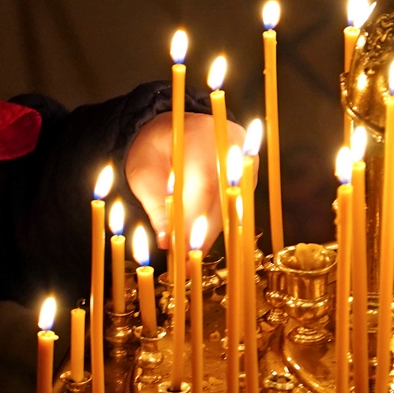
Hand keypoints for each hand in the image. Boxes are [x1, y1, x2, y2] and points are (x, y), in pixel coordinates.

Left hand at [125, 112, 242, 251]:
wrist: (176, 128)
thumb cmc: (155, 148)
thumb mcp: (143, 171)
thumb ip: (155, 203)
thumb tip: (167, 240)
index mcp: (202, 135)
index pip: (203, 184)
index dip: (194, 221)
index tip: (181, 250)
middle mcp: (233, 146)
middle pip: (223, 199)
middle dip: (203, 235)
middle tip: (185, 264)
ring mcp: (246, 162)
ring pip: (232, 208)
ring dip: (211, 235)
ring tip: (189, 257)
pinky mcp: (250, 177)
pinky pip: (236, 207)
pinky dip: (217, 226)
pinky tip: (200, 241)